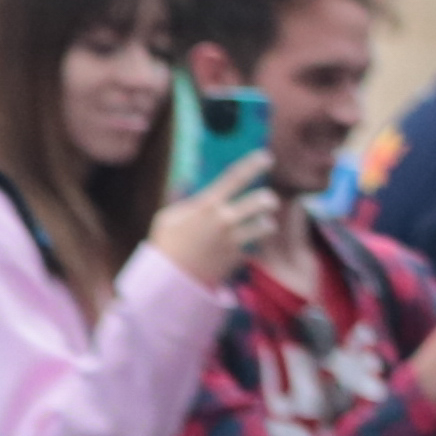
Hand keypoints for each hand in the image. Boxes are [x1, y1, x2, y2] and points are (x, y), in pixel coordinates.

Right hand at [146, 155, 277, 290]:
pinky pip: (255, 246)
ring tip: (258, 226)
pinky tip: (239, 248)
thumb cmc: (167, 243)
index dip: (252, 165)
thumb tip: (197, 187)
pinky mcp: (238, 258)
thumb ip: (191, 202)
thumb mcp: (170, 216)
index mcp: (206, 205)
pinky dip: (252, 245)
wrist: (168, 278)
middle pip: (262, 201)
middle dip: (268, 200)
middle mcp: (223, 220)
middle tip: (267, 201)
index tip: (267, 157)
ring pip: (267, 226)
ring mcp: (233, 240)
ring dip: (265, 225)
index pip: (234, 178)